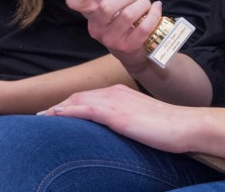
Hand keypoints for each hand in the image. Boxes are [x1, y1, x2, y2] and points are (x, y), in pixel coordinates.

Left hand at [42, 84, 192, 153]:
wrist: (186, 125)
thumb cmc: (168, 128)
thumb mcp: (142, 121)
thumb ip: (126, 120)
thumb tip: (116, 131)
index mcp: (121, 93)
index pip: (87, 96)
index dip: (68, 104)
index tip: (52, 114)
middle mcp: (115, 93)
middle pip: (78, 96)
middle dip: (57, 106)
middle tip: (38, 117)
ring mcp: (116, 102)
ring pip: (78, 101)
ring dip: (57, 109)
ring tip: (40, 119)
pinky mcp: (118, 114)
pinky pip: (86, 110)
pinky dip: (68, 111)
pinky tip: (55, 116)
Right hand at [66, 0, 162, 73]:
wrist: (131, 53)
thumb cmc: (120, 24)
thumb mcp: (109, 12)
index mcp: (90, 15)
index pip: (75, 1)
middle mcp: (96, 28)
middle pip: (107, 6)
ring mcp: (111, 40)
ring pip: (127, 15)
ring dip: (142, 3)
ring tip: (146, 2)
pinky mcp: (128, 47)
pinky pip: (143, 27)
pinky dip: (153, 14)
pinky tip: (156, 8)